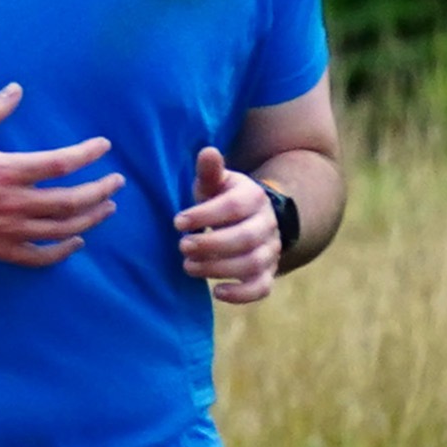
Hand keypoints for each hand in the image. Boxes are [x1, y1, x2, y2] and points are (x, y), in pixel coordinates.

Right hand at [0, 84, 117, 265]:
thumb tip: (16, 88)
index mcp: (5, 171)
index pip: (61, 163)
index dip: (88, 154)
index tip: (103, 147)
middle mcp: (13, 203)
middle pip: (72, 200)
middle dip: (101, 190)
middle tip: (116, 182)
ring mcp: (7, 230)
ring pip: (62, 229)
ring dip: (91, 219)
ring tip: (106, 209)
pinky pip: (38, 256)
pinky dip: (61, 252)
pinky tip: (75, 243)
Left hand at [175, 146, 282, 302]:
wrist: (252, 220)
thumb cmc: (222, 200)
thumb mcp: (216, 184)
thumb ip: (210, 172)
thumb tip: (207, 151)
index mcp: (253, 198)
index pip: (234, 207)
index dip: (205, 215)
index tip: (177, 222)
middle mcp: (267, 224)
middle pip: (245, 238)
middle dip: (211, 245)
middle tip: (182, 246)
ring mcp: (269, 250)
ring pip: (252, 263)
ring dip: (217, 268)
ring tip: (188, 267)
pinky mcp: (267, 272)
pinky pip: (262, 288)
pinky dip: (242, 295)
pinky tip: (216, 292)